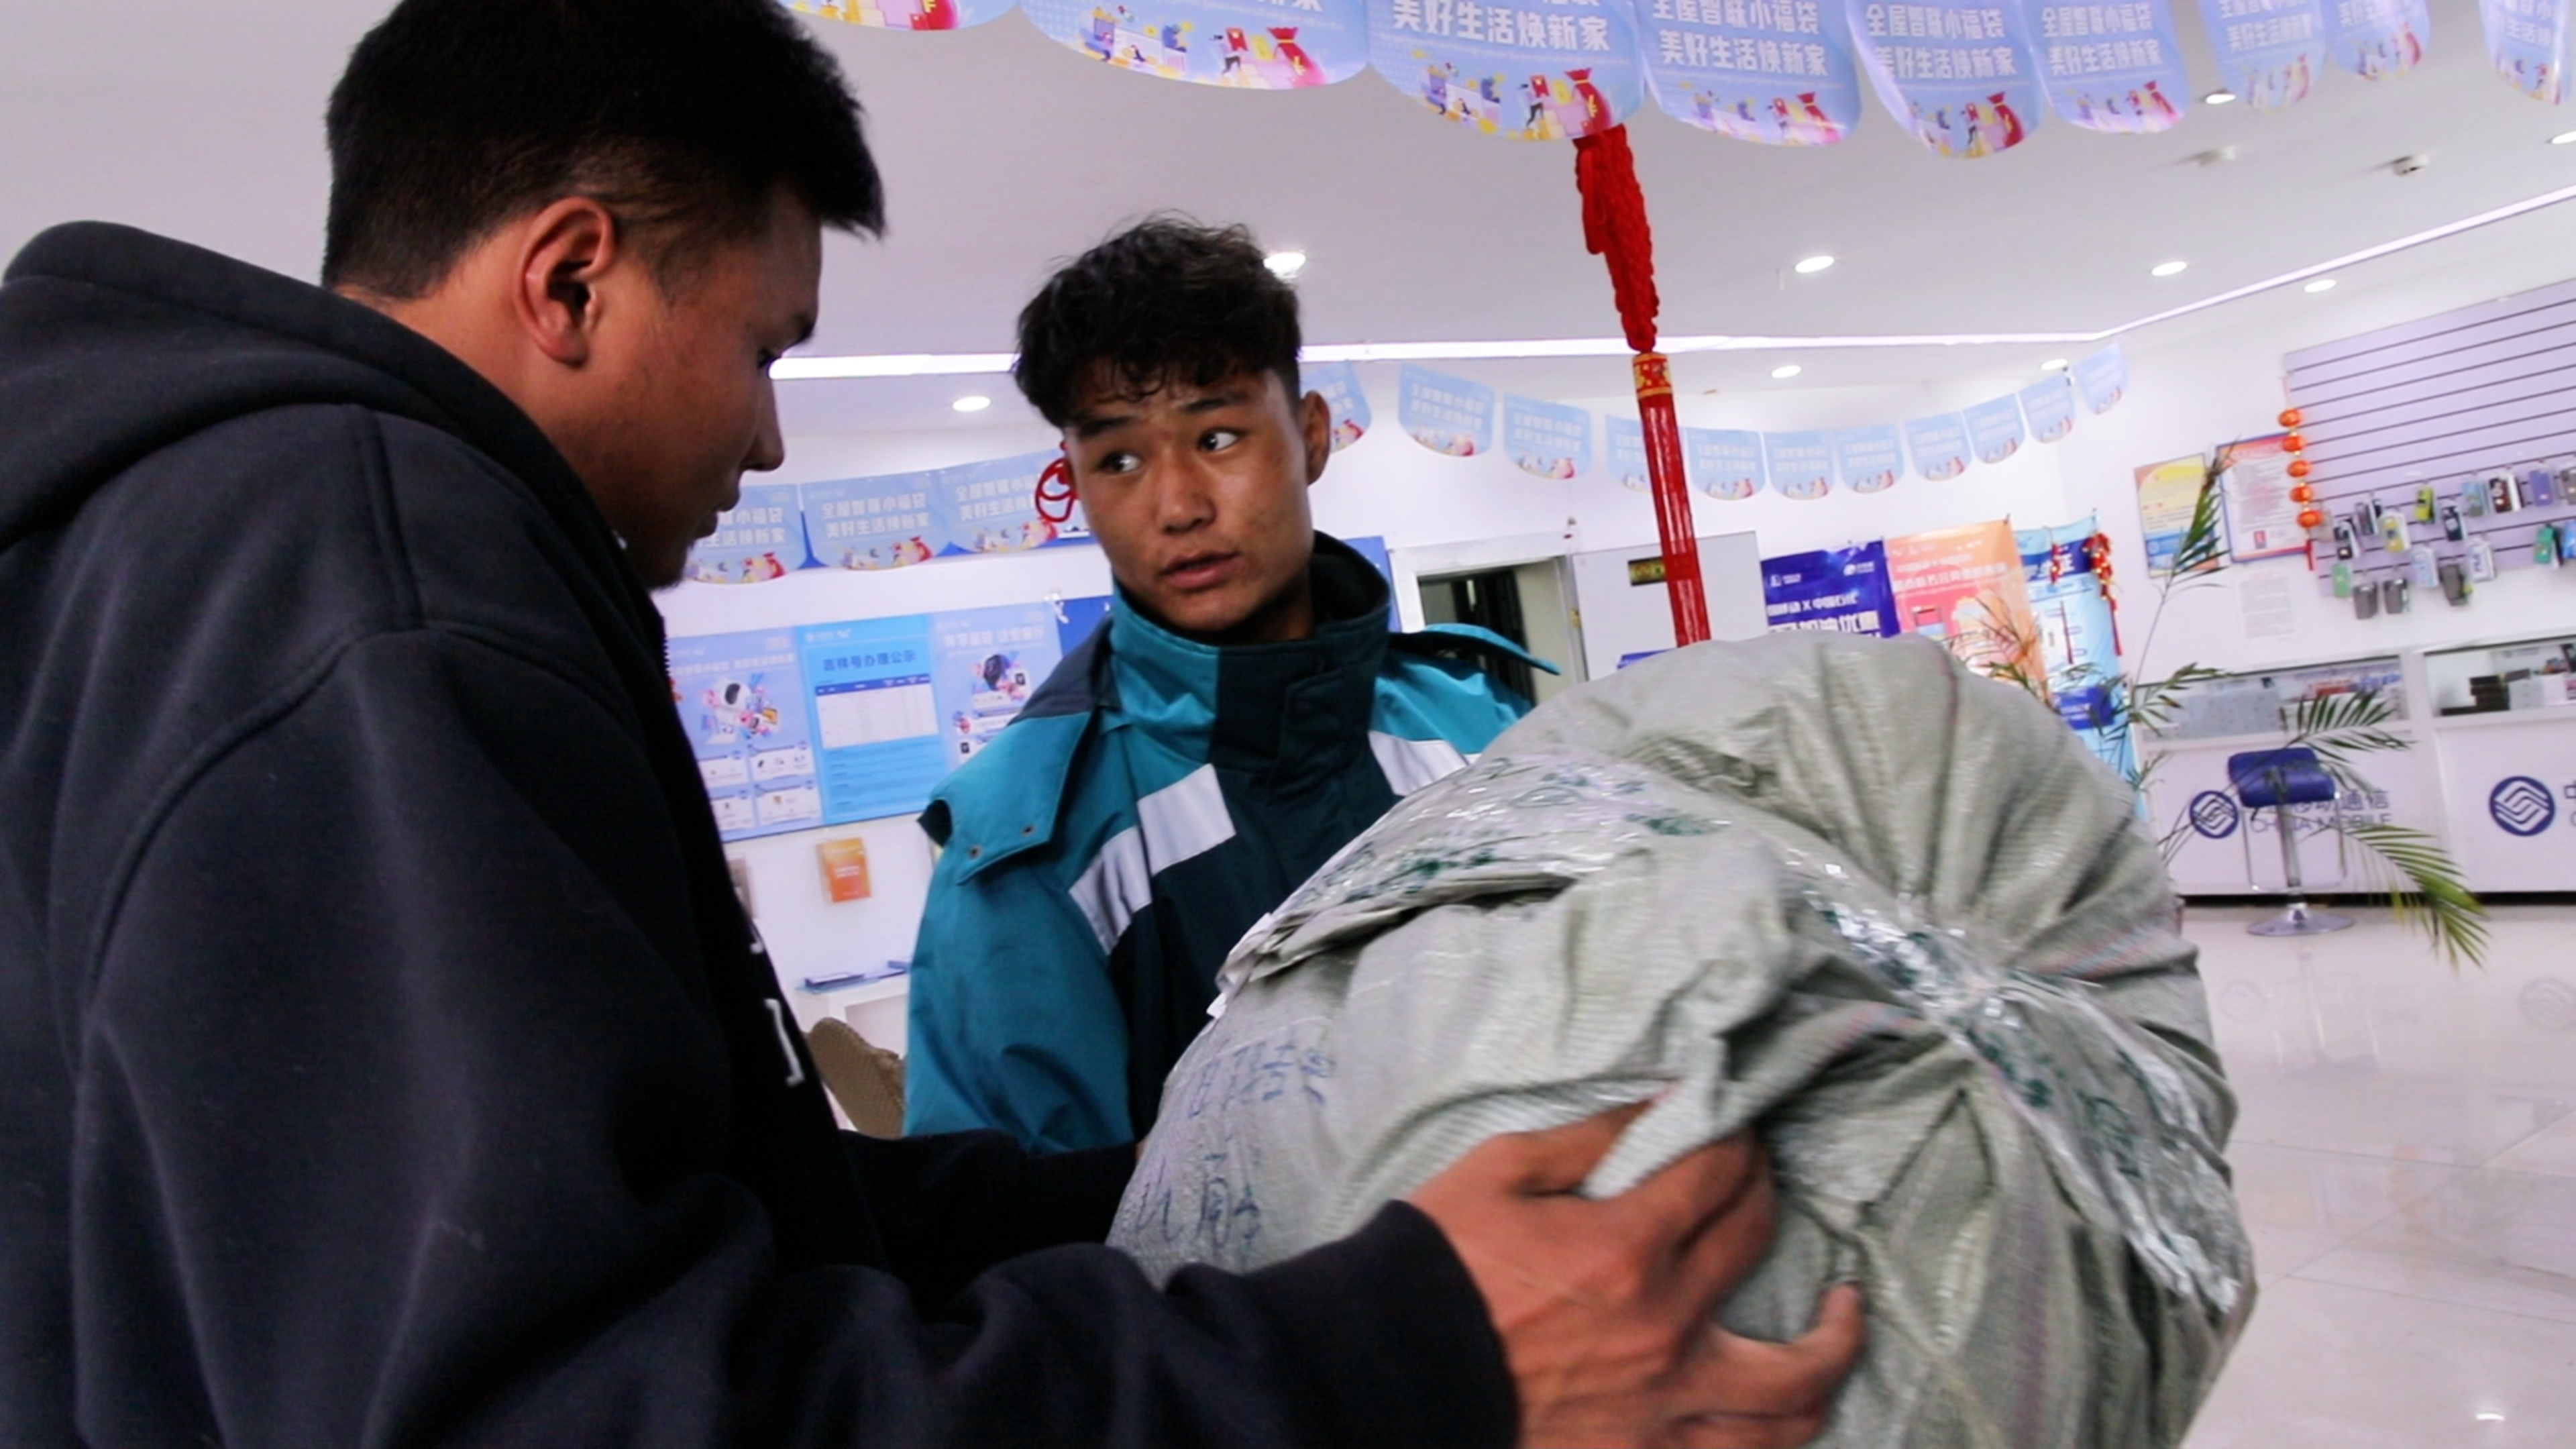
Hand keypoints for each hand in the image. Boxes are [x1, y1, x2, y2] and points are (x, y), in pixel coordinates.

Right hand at [1409, 1107, 1865, 1448]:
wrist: (1387, 1369)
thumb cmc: (1434, 1262)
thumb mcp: (1500, 1170)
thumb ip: (1590, 1137)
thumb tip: (1662, 1107)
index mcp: (1627, 1246)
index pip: (1718, 1173)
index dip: (1733, 1138)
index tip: (1731, 1125)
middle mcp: (1665, 1326)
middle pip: (1755, 1240)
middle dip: (1764, 1190)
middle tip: (1756, 1176)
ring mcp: (1663, 1402)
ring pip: (1791, 1386)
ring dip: (1834, 1342)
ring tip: (1844, 1313)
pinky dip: (1781, 1428)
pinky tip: (1790, 1399)